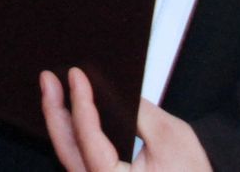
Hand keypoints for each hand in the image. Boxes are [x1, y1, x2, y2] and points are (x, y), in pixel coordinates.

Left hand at [41, 69, 208, 171]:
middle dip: (54, 112)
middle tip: (48, 79)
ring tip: (53, 90)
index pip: (90, 143)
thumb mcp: (168, 135)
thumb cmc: (191, 169)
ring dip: (59, 122)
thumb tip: (106, 88)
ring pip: (69, 156)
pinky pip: (78, 159)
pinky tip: (67, 112)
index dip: (80, 105)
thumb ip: (136, 112)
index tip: (75, 75)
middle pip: (68, 151)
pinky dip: (72, 134)